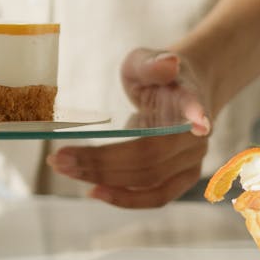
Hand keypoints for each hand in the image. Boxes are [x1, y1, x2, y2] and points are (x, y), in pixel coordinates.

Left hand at [46, 48, 212, 207]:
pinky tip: (93, 191)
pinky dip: (124, 198)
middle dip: (103, 160)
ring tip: (65, 170)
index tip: (199, 123)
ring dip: (105, 180)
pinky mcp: (179, 179)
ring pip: (150, 180)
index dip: (195, 114)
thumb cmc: (155, 77)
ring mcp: (190, 161)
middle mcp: (195, 135)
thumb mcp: (144, 62)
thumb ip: (151, 63)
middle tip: (59, 158)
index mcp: (190, 99)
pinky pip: (155, 196)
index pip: (193, 108)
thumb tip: (168, 63)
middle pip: (151, 154)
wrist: (179, 92)